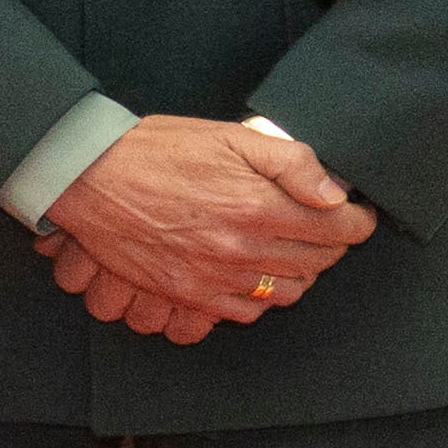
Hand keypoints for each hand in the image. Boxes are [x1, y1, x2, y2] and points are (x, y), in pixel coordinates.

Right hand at [40, 114, 375, 342]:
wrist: (89, 178)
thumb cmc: (156, 150)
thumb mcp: (229, 135)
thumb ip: (291, 162)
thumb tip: (334, 192)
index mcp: (257, 205)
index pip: (337, 228)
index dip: (358, 222)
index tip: (358, 215)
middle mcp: (242, 248)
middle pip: (317, 261)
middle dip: (333, 244)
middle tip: (327, 228)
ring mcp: (215, 277)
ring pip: (287, 291)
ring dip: (302, 273)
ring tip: (294, 252)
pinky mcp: (188, 294)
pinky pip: (246, 312)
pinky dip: (262, 298)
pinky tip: (256, 275)